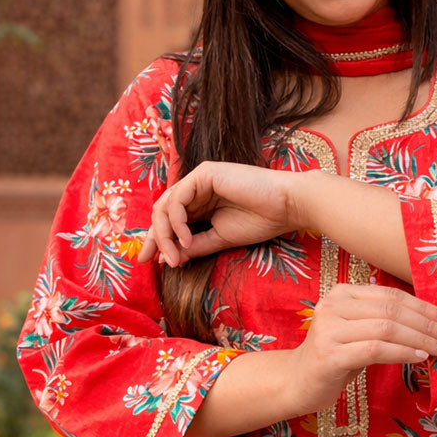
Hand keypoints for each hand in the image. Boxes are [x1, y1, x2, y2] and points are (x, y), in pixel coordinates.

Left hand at [140, 161, 294, 266]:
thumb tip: (169, 258)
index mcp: (201, 202)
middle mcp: (197, 189)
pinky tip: (186, 240)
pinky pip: (178, 199)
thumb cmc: (260, 221)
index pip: (170, 220)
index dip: (158, 240)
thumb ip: (194, 245)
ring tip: (174, 257)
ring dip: (165, 234)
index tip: (151, 263)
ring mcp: (199, 179)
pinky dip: (177, 222)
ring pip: (166, 205)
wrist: (286, 207)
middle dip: (154, 238)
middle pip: (163, 212)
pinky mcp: (204, 173)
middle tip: (152, 261)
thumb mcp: (219, 239)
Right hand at [289, 282, 436, 411]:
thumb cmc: (336, 358)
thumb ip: (385, 321)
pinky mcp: (329, 356)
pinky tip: (419, 358)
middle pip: (391, 310)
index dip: (423, 307)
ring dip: (420, 340)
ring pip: (386, 328)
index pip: (391, 295)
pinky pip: (375, 350)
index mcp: (342, 293)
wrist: (298, 383)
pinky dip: (402, 353)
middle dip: (427, 324)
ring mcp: (328, 330)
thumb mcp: (360, 332)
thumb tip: (434, 324)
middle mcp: (333, 305)